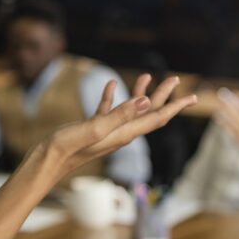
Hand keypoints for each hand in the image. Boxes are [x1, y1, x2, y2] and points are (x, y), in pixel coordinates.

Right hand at [43, 75, 196, 180]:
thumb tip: (146, 101)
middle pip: (148, 112)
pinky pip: (107, 110)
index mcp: (124, 134)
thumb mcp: (95, 128)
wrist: (46, 162)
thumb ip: (120, 115)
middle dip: (163, 96)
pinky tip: (111, 85)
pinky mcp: (92, 128)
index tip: (192, 96)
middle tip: (175, 79)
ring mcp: (106, 131)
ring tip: (147, 76)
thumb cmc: (68, 148)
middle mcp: (119, 133)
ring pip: (130, 110)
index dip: (175, 107)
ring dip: (140, 93)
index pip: (156, 118)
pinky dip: (112, 96)